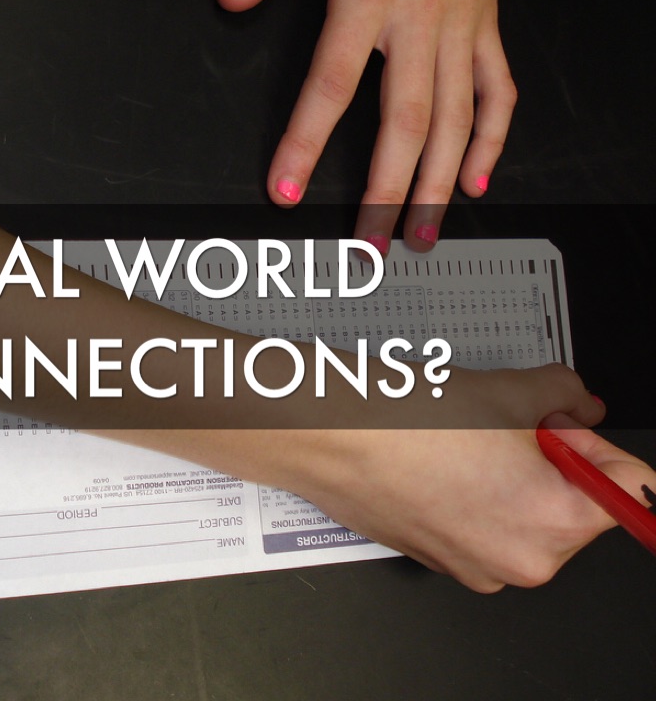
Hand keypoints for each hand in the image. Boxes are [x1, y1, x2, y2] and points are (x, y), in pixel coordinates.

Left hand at [218, 0, 515, 254]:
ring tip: (418, 233)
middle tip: (367, 245)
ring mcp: (462, 25)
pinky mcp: (487, 22)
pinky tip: (476, 178)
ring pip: (455, 120)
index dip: (307, 143)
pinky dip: (492, 138)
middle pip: (404, 123)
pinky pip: (498, 89)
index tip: (288, 190)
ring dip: (437, 185)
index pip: (332, 85)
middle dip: (385, 193)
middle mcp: (421, 18)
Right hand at [265, 364, 654, 591]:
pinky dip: (476, 496)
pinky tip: (442, 462)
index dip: (595, 441)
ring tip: (467, 441)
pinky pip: (484, 528)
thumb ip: (566, 394)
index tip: (566, 422)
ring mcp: (477, 567)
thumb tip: (579, 404)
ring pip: (528, 516)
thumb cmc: (408, 422)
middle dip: (553, 461)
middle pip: (579, 506)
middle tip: (508, 426)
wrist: (330, 438)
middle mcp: (522, 561)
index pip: (631, 488)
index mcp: (557, 523)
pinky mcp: (442, 562)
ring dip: (514, 479)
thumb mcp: (511, 389)